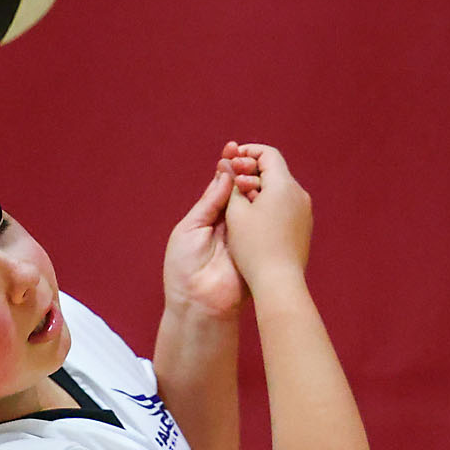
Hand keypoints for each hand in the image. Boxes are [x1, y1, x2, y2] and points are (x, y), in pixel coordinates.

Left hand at [161, 144, 256, 317]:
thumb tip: (223, 172)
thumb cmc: (184, 268)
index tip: (232, 146)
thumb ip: (209, 202)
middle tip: (244, 152)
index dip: (227, 167)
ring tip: (251, 166)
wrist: (198, 303)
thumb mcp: (190, 228)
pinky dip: (264, 206)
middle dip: (243, 170)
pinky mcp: (259, 246)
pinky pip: (264, 222)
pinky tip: (265, 189)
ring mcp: (247, 234)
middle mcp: (230, 224)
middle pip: (240, 191)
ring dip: (253, 185)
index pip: (221, 187)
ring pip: (253, 203)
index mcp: (209, 218)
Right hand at [223, 143, 311, 290]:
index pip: (267, 154)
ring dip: (258, 187)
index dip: (247, 152)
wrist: (279, 282)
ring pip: (279, 188)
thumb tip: (229, 166)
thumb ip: (231, 185)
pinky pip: (285, 204)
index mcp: (284, 186)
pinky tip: (251, 217)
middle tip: (231, 179)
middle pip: (274, 170)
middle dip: (250, 170)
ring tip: (238, 201)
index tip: (231, 161)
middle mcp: (299, 194)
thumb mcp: (235, 212)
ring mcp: (304, 211)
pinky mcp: (303, 226)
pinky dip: (268, 202)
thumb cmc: (254, 247)